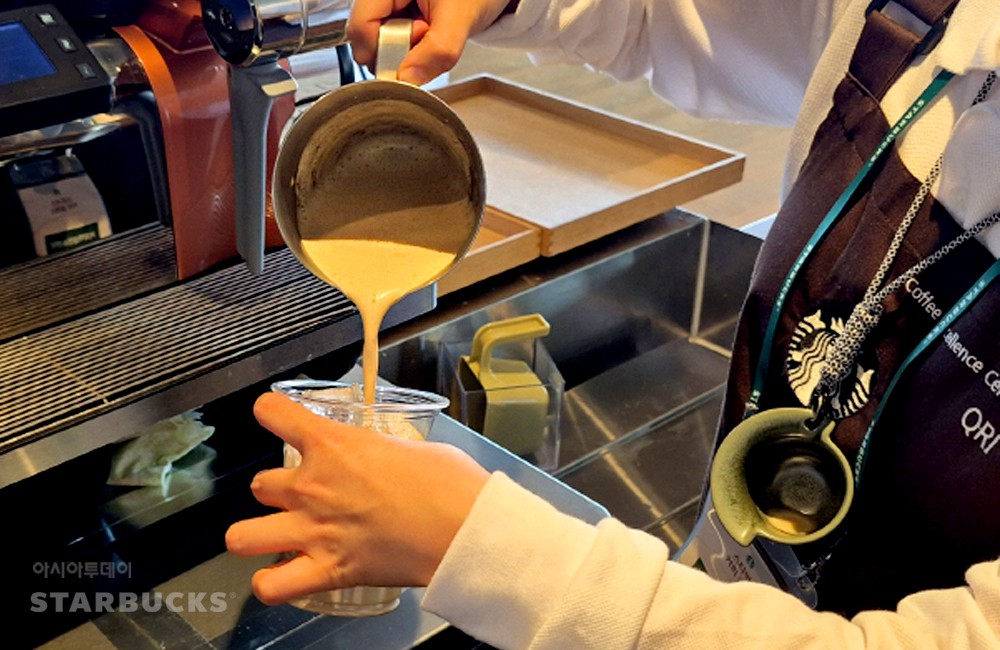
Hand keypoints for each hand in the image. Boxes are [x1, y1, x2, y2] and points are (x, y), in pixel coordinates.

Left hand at [225, 392, 489, 605]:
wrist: (465, 528)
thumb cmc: (450, 483)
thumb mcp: (413, 447)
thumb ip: (382, 451)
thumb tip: (383, 460)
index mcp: (334, 444)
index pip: (272, 413)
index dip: (272, 414)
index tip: (278, 418)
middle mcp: (312, 486)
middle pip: (258, 485)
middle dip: (278, 492)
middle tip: (304, 498)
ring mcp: (313, 531)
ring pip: (241, 536)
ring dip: (257, 536)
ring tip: (280, 537)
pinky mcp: (326, 571)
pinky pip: (271, 586)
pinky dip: (272, 583)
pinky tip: (285, 574)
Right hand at [347, 0, 514, 84]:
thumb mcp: (461, 18)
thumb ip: (437, 50)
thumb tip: (407, 79)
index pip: (360, 27)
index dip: (381, 51)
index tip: (409, 60)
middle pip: (366, 37)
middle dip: (397, 49)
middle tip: (426, 36)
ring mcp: (386, 5)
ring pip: (378, 43)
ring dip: (406, 50)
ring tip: (429, 31)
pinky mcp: (394, 16)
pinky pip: (390, 43)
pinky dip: (411, 47)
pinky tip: (426, 33)